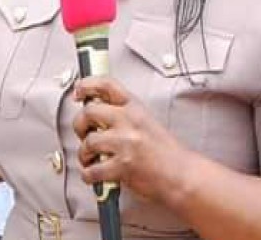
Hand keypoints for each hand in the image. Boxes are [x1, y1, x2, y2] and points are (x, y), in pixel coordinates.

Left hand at [72, 77, 191, 206]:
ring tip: (90, 158)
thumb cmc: (166, 152)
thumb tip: (96, 112)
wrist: (182, 175)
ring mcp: (125, 143)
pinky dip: (88, 175)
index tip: (78, 92)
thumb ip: (124, 114)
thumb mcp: (146, 121)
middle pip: (89, 112)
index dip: (87, 85)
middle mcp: (129, 121)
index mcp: (135, 108)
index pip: (107, 85)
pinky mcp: (122, 166)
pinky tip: (93, 174)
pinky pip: (93, 170)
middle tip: (83, 133)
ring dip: (83, 153)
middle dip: (79, 125)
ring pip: (88, 142)